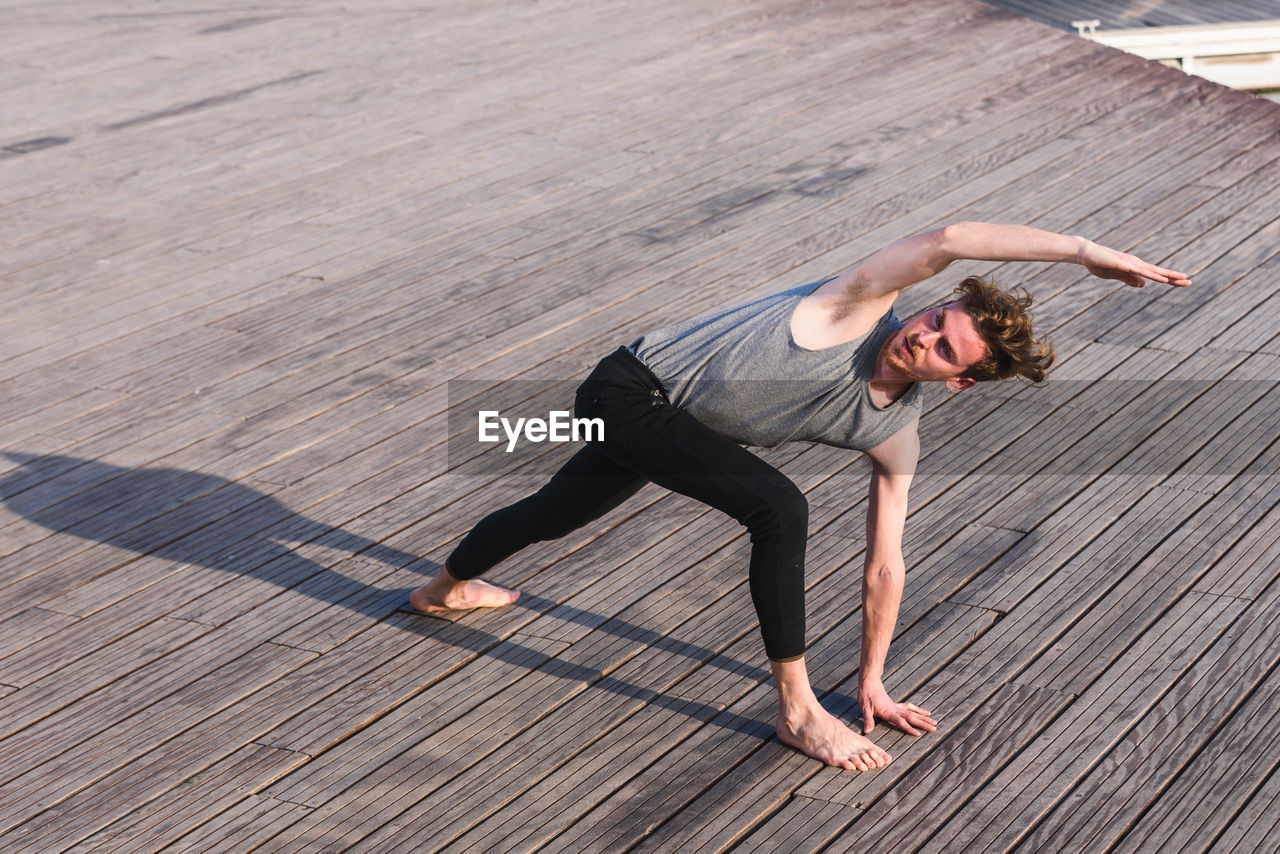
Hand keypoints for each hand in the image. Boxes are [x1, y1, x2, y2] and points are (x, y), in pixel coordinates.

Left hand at [859, 679, 936, 735]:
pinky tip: (926, 713)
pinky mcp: (896, 705)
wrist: (869, 683)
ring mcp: (897, 707)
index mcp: (888, 712)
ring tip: (935, 722)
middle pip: (911, 717)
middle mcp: (895, 709)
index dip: (909, 728)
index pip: (900, 722)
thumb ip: (868, 720)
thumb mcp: (864, 708)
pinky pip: (910, 708)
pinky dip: (918, 710)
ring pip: (913, 713)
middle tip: (934, 728)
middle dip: (923, 724)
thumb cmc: (866, 696)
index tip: (918, 734)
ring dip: (924, 718)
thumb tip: (867, 731)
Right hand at [1077, 240, 1191, 287]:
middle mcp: (1137, 264)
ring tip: (1182, 278)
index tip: (1184, 283)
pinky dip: (1153, 276)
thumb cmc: (1099, 263)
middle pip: (1159, 272)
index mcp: (1136, 268)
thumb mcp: (1116, 275)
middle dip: (1175, 278)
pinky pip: (1141, 272)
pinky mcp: (1124, 264)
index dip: (1170, 279)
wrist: (1086, 253)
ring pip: (1153, 271)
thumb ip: (1129, 279)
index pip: (1156, 275)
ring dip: (1168, 275)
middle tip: (1190, 282)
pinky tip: (1162, 279)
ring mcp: (1132, 264)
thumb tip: (1143, 285)